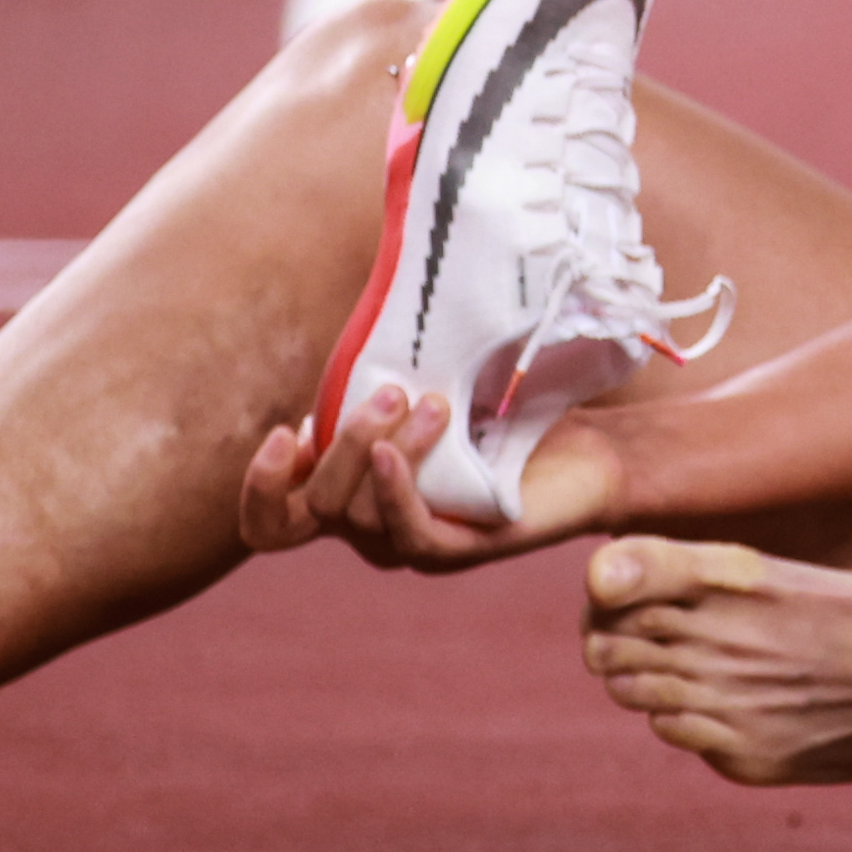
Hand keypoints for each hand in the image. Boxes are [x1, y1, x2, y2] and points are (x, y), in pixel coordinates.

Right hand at [237, 384, 617, 573]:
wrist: (590, 452)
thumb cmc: (505, 415)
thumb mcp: (429, 387)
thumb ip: (379, 374)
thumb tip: (368, 300)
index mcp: (352, 493)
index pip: (271, 523)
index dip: (261, 488)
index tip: (289, 431)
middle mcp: (371, 527)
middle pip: (314, 507)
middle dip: (338, 444)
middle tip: (389, 389)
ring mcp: (411, 545)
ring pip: (357, 515)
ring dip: (379, 447)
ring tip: (429, 403)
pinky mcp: (457, 552)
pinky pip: (407, 535)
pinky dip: (393, 490)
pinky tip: (392, 453)